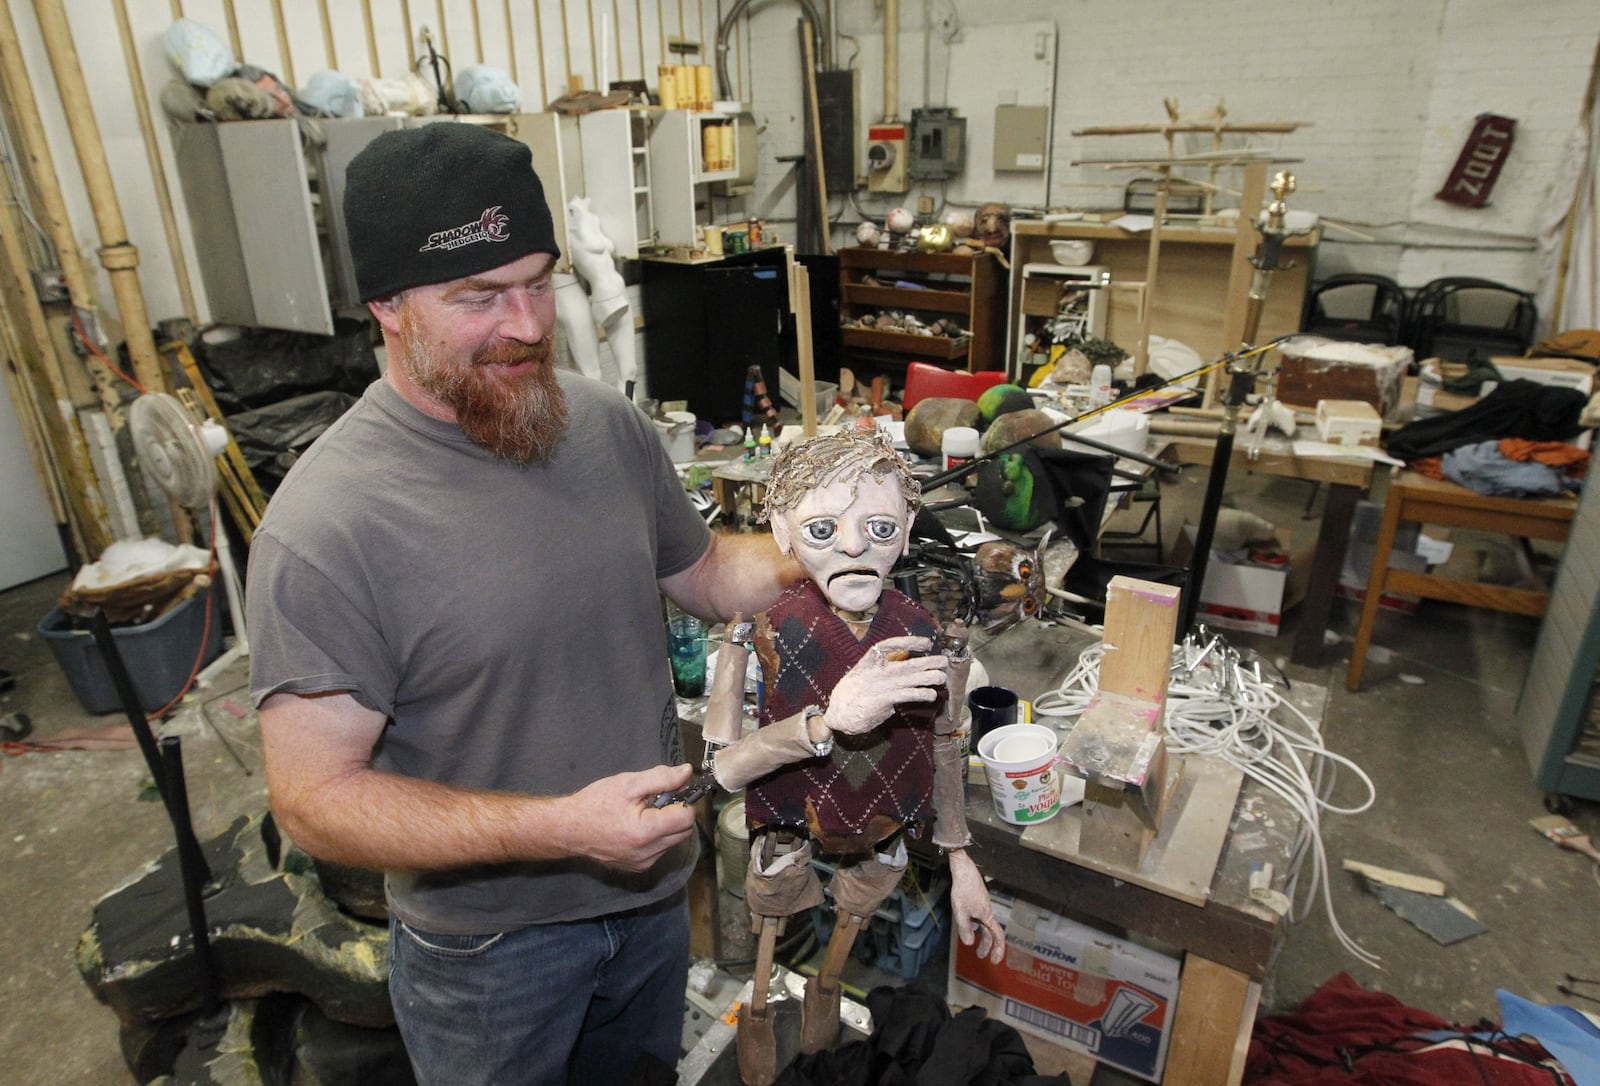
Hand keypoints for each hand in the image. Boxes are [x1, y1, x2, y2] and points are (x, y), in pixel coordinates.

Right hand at [566, 764, 697, 871]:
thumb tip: (687, 773)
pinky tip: (638, 826)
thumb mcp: (628, 783)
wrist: (568, 829)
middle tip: (658, 798)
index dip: (684, 799)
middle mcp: (648, 853)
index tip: (672, 789)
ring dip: (667, 825)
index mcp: (647, 831)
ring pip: (673, 841)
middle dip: (678, 812)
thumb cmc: (595, 803)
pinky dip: (657, 837)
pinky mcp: (638, 867)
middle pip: (684, 831)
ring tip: (645, 812)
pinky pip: (660, 850)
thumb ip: (661, 778)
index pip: (687, 817)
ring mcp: (643, 863)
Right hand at [824, 636, 948, 735]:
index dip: (907, 642)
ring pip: (908, 679)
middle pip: (905, 664)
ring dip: (927, 678)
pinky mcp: (881, 701)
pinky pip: (905, 695)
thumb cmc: (852, 694)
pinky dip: (920, 694)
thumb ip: (883, 669)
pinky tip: (930, 694)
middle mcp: (874, 672)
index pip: (888, 645)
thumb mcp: (864, 675)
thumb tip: (905, 662)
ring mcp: (878, 686)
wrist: (837, 715)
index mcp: (867, 662)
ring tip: (941, 677)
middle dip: (926, 661)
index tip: (925, 642)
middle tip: (943, 661)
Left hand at [948, 849, 1004, 963]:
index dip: (998, 950)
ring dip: (980, 935)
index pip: (997, 936)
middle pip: (990, 932)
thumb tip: (968, 943)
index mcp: (987, 915)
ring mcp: (983, 904)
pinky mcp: (978, 899)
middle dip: (986, 945)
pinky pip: (980, 916)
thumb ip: (964, 928)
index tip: (994, 961)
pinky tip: (968, 922)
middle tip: (980, 956)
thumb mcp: (960, 912)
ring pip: (985, 923)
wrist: (964, 869)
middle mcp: (988, 911)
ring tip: (972, 942)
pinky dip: (976, 924)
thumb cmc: (962, 889)